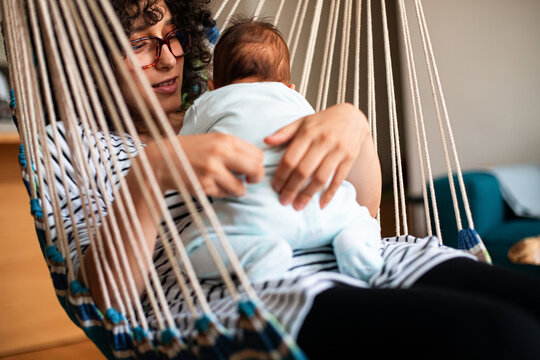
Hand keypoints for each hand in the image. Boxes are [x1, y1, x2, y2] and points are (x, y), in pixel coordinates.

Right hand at [147, 133, 263, 196]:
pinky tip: (211, 185)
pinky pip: (224, 194)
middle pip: (256, 169)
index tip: (251, 168)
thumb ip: (234, 148)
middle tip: (249, 180)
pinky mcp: (204, 186)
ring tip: (227, 183)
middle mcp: (221, 153)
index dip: (258, 164)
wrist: (161, 158)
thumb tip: (257, 163)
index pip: (257, 155)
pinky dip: (222, 192)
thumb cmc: (191, 150)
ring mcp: (212, 171)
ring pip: (241, 188)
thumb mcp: (213, 140)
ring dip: (238, 189)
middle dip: (256, 178)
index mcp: (225, 139)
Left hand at [264, 103, 368, 209]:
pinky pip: (338, 179)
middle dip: (292, 188)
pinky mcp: (350, 158)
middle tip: (283, 201)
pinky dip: (329, 193)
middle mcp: (323, 141)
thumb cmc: (322, 122)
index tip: (275, 187)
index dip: (281, 175)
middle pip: (304, 170)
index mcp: (308, 132)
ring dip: (308, 194)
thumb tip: (266, 141)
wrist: (352, 117)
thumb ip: (284, 132)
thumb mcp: (302, 122)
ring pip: (320, 177)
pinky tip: (321, 204)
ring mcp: (338, 150)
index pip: (291, 158)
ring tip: (298, 206)